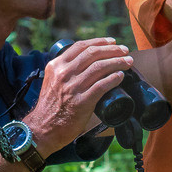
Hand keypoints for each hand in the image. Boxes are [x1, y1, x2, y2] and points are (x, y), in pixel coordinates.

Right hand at [23, 38, 131, 156]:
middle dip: (113, 50)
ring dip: (118, 62)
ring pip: (100, 67)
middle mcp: (64, 74)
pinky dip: (114, 78)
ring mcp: (72, 88)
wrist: (42, 129)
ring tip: (128, 62)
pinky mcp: (81, 102)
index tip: (112, 42)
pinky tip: (121, 76)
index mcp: (56, 66)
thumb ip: (66, 71)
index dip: (99, 42)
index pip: (81, 46)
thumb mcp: (53, 81)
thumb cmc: (51, 106)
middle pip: (93, 54)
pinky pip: (102, 85)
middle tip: (125, 50)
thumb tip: (88, 62)